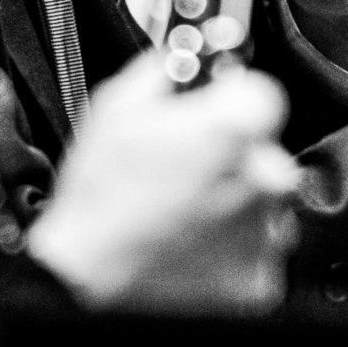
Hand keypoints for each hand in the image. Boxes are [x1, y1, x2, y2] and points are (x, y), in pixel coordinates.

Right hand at [27, 55, 299, 315]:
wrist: (81, 285)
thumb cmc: (97, 201)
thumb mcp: (116, 107)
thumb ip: (164, 71)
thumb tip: (181, 61)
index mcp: (234, 129)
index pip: (265, 96)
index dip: (235, 102)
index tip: (215, 111)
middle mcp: (262, 180)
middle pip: (266, 153)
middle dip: (233, 157)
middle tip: (187, 169)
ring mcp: (263, 235)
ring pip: (263, 205)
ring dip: (234, 205)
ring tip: (181, 214)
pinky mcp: (257, 281)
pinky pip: (254, 252)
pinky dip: (230, 249)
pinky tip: (188, 246)